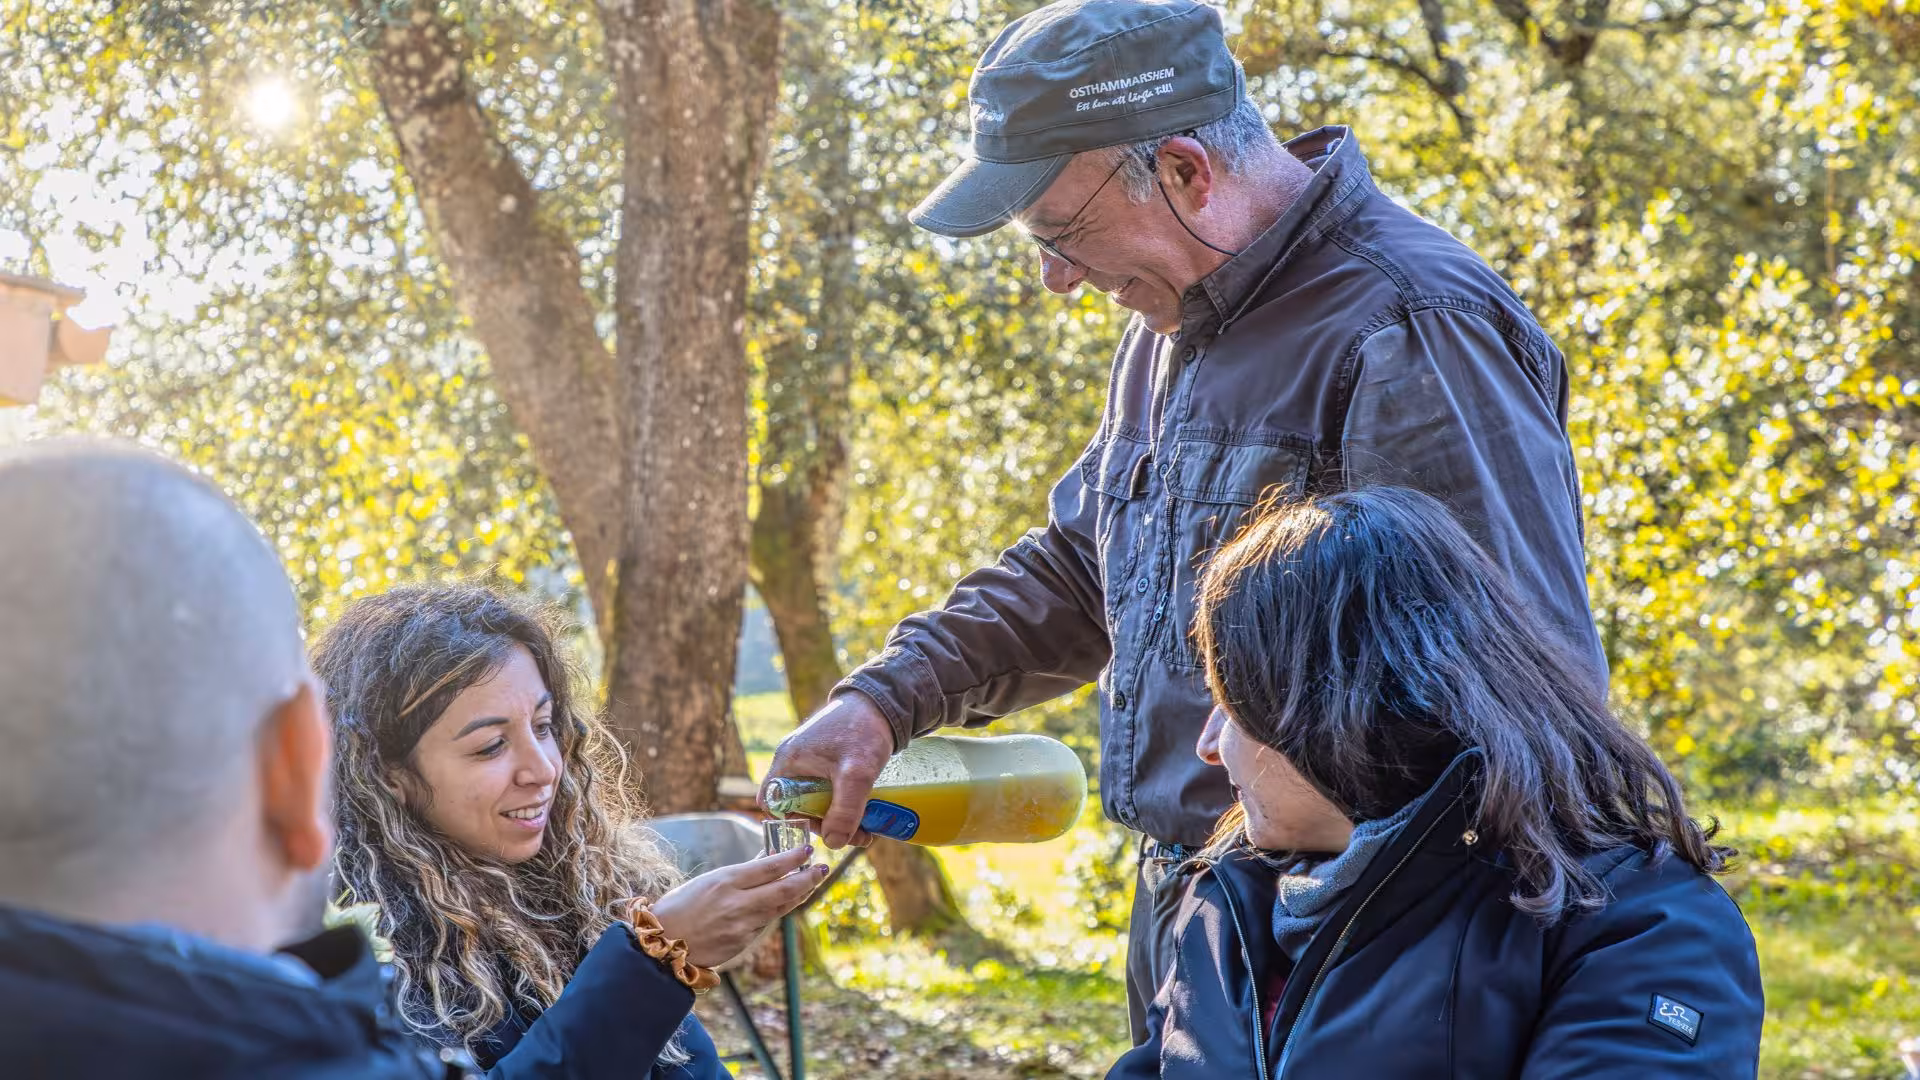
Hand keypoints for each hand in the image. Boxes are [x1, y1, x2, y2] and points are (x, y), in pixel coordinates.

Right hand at [647, 845, 824, 968]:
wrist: (662, 946)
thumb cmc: (680, 907)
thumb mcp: (708, 881)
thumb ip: (740, 873)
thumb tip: (768, 857)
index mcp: (725, 880)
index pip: (769, 866)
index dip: (793, 858)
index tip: (808, 850)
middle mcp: (737, 902)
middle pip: (784, 888)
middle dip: (807, 878)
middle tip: (821, 869)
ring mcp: (742, 925)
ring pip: (780, 907)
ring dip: (798, 894)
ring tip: (810, 883)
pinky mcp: (742, 942)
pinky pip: (765, 922)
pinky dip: (778, 910)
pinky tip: (787, 901)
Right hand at [765, 692, 895, 848]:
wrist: (882, 703)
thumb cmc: (864, 731)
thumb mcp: (856, 774)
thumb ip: (846, 810)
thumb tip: (833, 843)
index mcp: (789, 761)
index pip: (772, 803)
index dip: (791, 823)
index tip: (820, 831)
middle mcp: (793, 760)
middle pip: (797, 806)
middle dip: (825, 825)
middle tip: (853, 835)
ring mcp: (809, 759)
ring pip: (814, 799)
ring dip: (836, 816)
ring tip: (864, 828)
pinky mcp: (825, 758)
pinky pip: (825, 788)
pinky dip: (842, 802)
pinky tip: (863, 810)